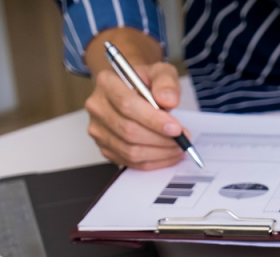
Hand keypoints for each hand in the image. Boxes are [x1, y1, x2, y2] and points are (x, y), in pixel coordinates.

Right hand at [83, 28, 186, 169]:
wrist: (133, 90)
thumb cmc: (146, 82)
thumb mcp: (160, 72)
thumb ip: (166, 82)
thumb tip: (168, 100)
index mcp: (106, 83)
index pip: (127, 105)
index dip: (153, 120)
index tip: (176, 128)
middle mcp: (97, 107)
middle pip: (128, 131)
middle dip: (160, 139)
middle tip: (182, 139)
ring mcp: (98, 130)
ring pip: (130, 150)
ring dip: (159, 153)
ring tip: (178, 147)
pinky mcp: (104, 148)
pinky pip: (130, 162)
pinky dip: (153, 161)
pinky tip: (168, 154)